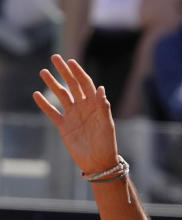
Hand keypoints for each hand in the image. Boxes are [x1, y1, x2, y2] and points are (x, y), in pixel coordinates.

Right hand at [33, 54, 119, 173]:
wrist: (98, 162)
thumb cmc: (106, 144)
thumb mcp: (106, 124)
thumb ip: (103, 107)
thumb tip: (101, 88)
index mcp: (95, 105)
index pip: (86, 84)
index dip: (78, 73)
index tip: (70, 61)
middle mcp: (83, 107)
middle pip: (72, 85)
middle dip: (64, 72)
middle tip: (54, 57)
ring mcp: (73, 116)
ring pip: (61, 96)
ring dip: (53, 84)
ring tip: (43, 71)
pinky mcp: (63, 126)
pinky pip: (52, 112)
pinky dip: (44, 104)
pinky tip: (36, 94)